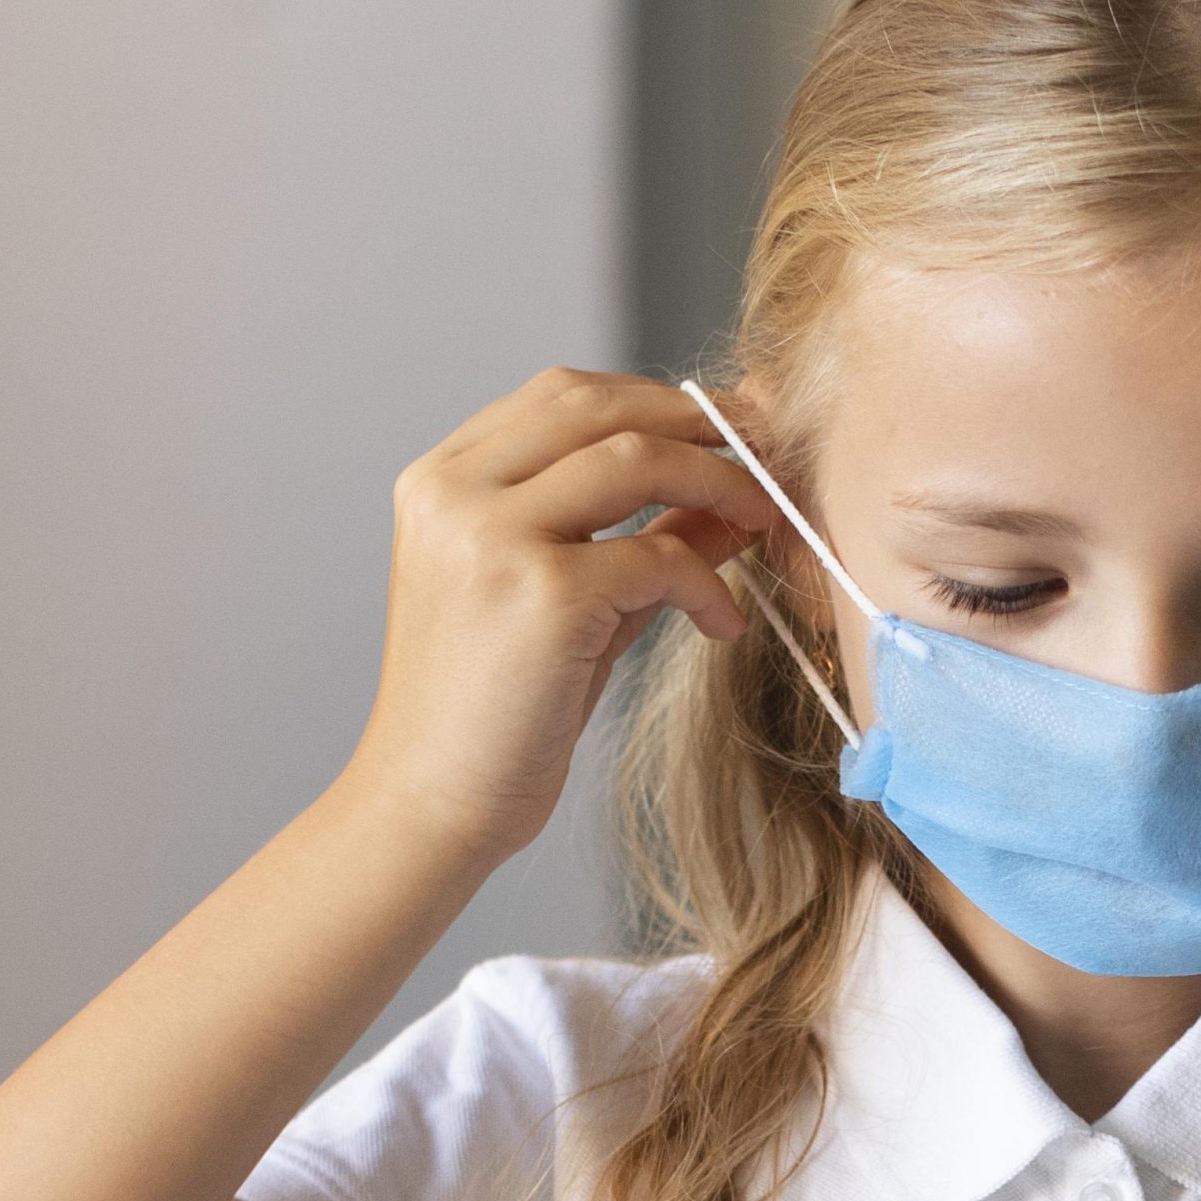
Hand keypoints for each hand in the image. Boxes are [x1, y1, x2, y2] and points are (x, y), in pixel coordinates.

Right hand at [338, 368, 776, 861]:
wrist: (431, 805)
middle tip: (768, 446)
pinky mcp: (541, 593)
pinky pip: (659, 557)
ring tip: (765, 521)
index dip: (659, 397)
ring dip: (719, 482)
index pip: (563, 395)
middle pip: (598, 404)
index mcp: (442, 482)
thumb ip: (642, 538)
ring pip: (635, 457)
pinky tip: (722, 625)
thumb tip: (731, 498)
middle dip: (698, 417)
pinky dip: (708, 583)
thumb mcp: (575, 601)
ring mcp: (491, 536)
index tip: (729, 420)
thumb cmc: (497, 713)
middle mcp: (454, 493)